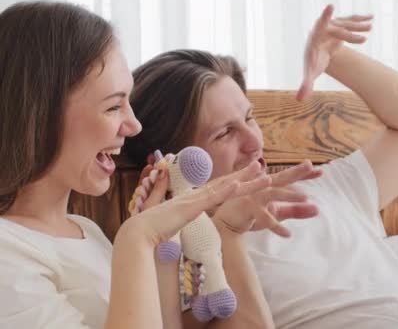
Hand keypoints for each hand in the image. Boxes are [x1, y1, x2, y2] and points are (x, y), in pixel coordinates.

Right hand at [123, 161, 271, 245]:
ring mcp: (193, 200)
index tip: (245, 175)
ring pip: (224, 188)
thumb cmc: (149, 226)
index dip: (232, 181)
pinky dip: (225, 191)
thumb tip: (163, 174)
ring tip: (260, 171)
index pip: (217, 188)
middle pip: (225, 184)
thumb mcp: (161, 208)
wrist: (137, 233)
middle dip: (244, 175)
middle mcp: (195, 196)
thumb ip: (162, 190)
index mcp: (191, 199)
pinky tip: (238, 184)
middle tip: (260, 165)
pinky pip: (211, 198)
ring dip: (244, 179)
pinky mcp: (190, 209)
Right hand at [213, 160, 321, 237]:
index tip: (319, 171)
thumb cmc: (252, 215)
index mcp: (269, 187)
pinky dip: (275, 226)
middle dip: (295, 171)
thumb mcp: (277, 213)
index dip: (303, 174)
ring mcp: (254, 196)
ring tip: (306, 198)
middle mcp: (262, 188)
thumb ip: (296, 211)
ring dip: (289, 195)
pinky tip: (287, 233)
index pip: (288, 178)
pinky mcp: (247, 208)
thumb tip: (317, 209)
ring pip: (273, 193)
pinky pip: (264, 218)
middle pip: (281, 178)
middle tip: (310, 166)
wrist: (225, 224)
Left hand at [296, 4, 372, 100]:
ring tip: (370, 28)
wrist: (318, 51)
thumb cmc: (314, 62)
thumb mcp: (311, 73)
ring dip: (358, 27)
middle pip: (338, 29)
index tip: (330, 7)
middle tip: (365, 40)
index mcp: (315, 37)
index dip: (325, 17)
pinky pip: (351, 20)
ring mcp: (333, 24)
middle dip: (350, 35)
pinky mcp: (341, 24)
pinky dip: (360, 19)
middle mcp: (324, 28)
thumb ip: (306, 85)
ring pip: (347, 23)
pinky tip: (371, 17)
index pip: (320, 26)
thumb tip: (299, 99)